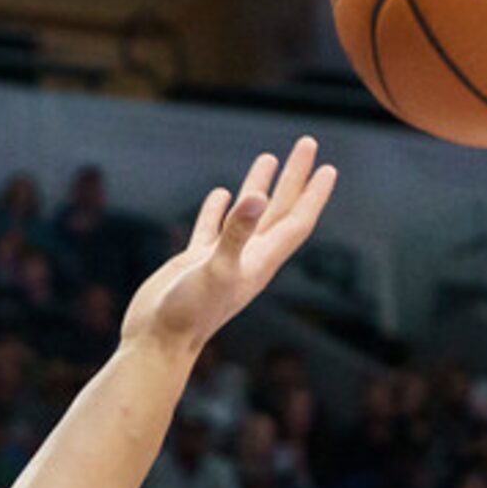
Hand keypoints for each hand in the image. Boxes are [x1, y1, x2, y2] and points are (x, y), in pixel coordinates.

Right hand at [120, 139, 337, 354]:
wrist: (157, 343)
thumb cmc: (188, 314)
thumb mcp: (215, 268)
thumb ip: (236, 232)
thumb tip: (257, 198)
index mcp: (260, 261)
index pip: (296, 222)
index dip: (314, 195)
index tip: (329, 167)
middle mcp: (247, 259)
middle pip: (279, 211)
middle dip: (294, 178)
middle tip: (307, 144)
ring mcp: (222, 259)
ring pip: (248, 216)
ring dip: (259, 187)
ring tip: (267, 158)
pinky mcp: (196, 263)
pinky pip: (212, 228)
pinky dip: (219, 209)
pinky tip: (220, 194)